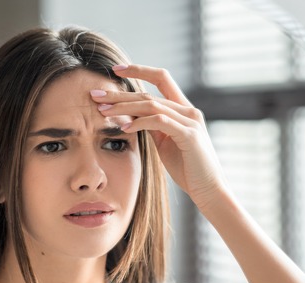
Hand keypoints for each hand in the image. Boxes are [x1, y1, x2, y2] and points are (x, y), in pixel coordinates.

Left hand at [90, 64, 226, 210]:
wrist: (209, 190)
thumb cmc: (188, 169)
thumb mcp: (165, 143)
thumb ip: (153, 127)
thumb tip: (132, 116)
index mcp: (184, 109)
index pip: (161, 78)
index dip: (139, 70)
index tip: (115, 70)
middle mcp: (189, 110)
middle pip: (149, 94)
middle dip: (119, 94)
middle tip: (95, 95)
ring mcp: (191, 121)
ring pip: (151, 105)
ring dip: (124, 107)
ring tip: (103, 111)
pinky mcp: (189, 135)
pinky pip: (160, 122)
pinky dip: (140, 122)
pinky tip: (124, 127)